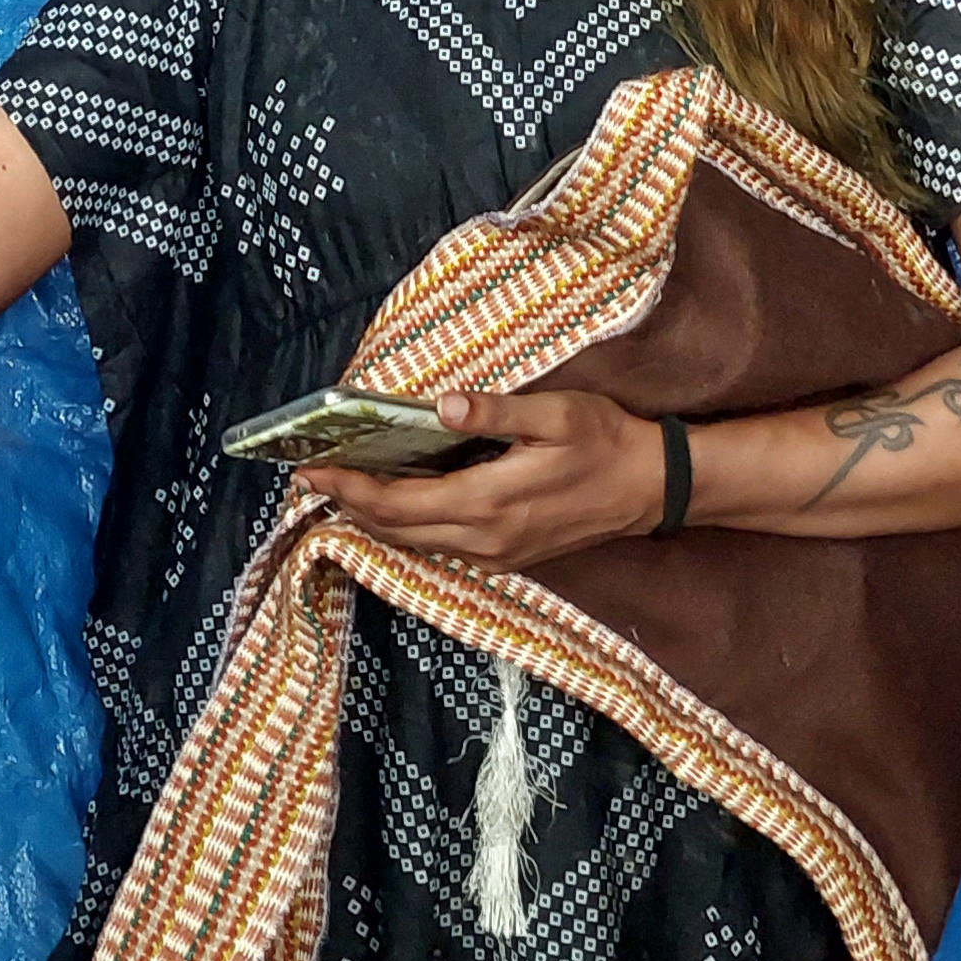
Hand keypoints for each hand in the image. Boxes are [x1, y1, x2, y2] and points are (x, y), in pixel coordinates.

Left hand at [299, 391, 663, 573]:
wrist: (651, 488)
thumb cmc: (606, 443)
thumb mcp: (556, 414)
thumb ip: (497, 411)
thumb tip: (444, 404)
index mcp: (489, 503)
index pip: (397, 504)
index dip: (349, 490)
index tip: (310, 472)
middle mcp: (484, 539)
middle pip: (395, 530)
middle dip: (348, 506)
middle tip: (310, 480)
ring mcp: (495, 554)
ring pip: (413, 543)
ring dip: (374, 519)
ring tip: (341, 490)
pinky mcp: (505, 557)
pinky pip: (438, 546)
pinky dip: (404, 527)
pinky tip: (394, 504)